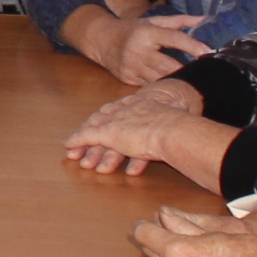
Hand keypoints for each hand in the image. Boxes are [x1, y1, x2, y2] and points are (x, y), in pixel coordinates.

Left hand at [63, 83, 226, 179]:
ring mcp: (117, 119)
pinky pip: (88, 136)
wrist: (176, 130)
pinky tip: (69, 147)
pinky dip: (77, 141)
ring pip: (94, 129)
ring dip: (84, 142)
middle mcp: (126, 108)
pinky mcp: (109, 132)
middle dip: (91, 128)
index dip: (109, 118)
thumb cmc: (183, 130)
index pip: (120, 109)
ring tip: (75, 152)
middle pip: (103, 116)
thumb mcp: (177, 125)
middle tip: (81, 139)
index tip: (102, 124)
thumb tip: (187, 139)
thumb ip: (174, 130)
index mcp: (142, 104)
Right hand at [68, 8, 211, 85]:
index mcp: (147, 33)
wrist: (101, 40)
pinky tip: (173, 87)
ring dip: (177, 81)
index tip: (209, 52)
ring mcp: (132, 67)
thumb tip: (204, 19)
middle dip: (187, 71)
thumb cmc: (132, 29)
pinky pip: (150, 86)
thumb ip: (179, 21)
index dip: (193, 46)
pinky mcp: (127, 79)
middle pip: (168, 66)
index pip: (173, 38)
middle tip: (205, 73)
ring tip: (192, 82)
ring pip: (160, 79)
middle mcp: (138, 50)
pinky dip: (162, 86)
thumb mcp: (153, 21)